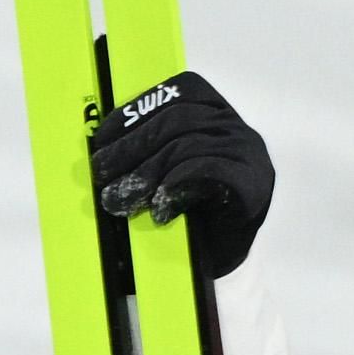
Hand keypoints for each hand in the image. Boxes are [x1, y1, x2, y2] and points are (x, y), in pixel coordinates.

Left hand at [93, 69, 272, 279]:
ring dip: (144, 172)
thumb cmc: (185, 214)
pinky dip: (175, 187)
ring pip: (187, 145)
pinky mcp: (254, 186)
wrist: (218, 262)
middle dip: (131, 146)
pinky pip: (209, 172)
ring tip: (119, 200)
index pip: (180, 92)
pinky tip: (159, 209)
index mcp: (217, 116)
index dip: (137, 109)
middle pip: (177, 119)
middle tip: (101, 175)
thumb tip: (99, 147)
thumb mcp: (162, 173)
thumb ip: (144, 150)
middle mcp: (237, 130)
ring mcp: (249, 157)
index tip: (103, 137)